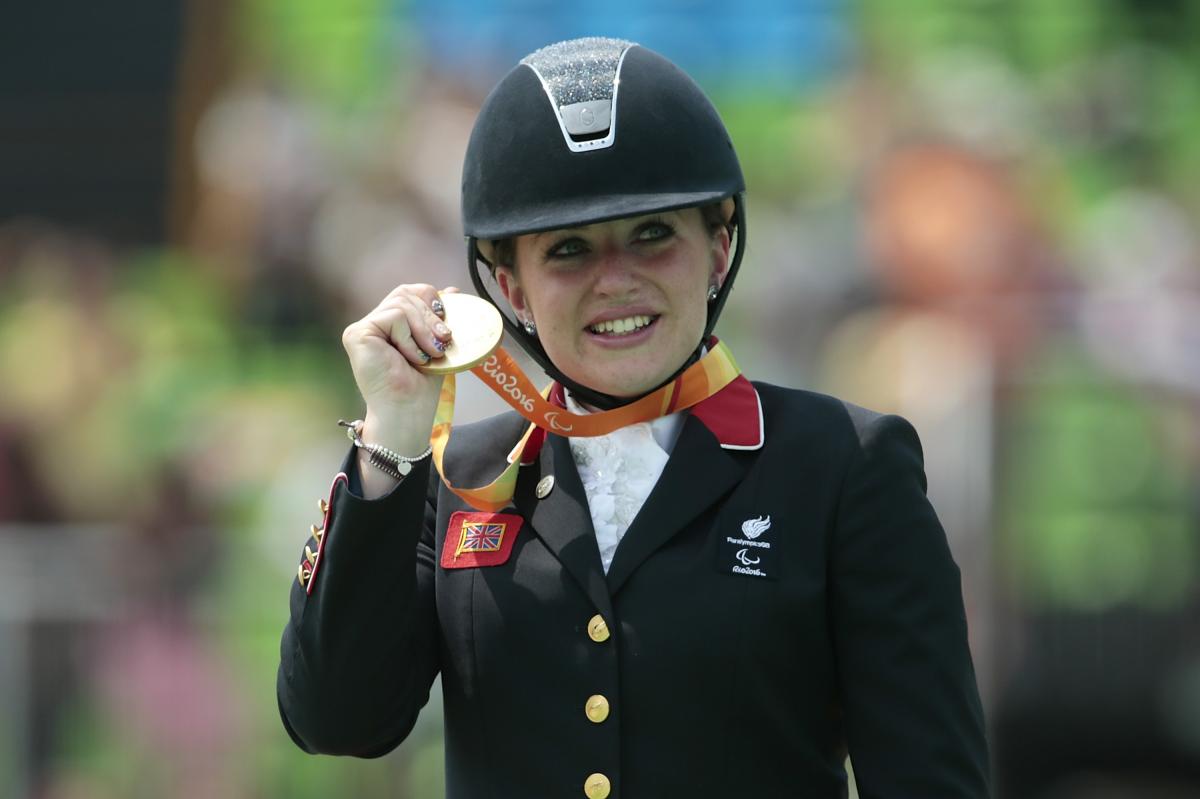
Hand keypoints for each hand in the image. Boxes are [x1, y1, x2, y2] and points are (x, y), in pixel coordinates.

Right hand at [341, 284, 458, 458]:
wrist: (408, 412)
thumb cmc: (420, 386)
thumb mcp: (436, 345)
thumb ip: (438, 319)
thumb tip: (452, 290)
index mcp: (389, 324)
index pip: (409, 292)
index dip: (431, 300)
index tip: (446, 325)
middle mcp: (373, 323)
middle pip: (406, 293)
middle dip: (432, 315)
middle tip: (444, 340)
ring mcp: (363, 328)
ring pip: (402, 303)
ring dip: (424, 329)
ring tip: (430, 354)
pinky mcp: (357, 334)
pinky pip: (393, 316)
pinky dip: (409, 337)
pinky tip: (410, 358)